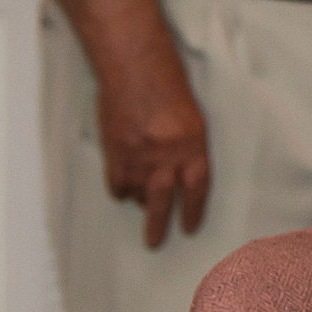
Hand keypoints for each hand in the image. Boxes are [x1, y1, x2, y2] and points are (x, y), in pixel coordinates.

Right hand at [96, 56, 210, 248]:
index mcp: (193, 147)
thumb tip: (179, 172)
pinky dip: (119, 187)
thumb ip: (187, 148)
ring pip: (136, 194)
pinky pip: (116, 183)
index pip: (197, 189)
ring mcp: (138, 157)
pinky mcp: (115, 153)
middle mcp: (167, 157)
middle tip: (154, 243)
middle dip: (158, 225)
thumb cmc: (168, 87)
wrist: (135, 69)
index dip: (193, 211)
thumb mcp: (191, 118)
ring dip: (137, 199)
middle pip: (162, 202)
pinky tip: (122, 186)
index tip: (189, 228)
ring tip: (139, 199)